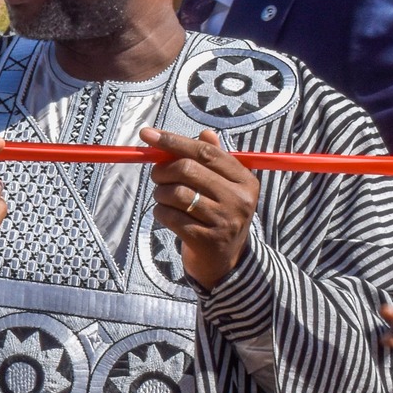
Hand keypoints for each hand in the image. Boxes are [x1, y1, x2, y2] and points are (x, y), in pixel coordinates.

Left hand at [142, 127, 257, 288]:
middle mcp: (239, 199)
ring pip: (175, 193)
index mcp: (245, 180)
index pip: (206, 152)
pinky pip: (169, 216)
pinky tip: (164, 214)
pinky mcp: (206, 240)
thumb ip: (213, 159)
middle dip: (162, 170)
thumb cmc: (218, 214)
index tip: (147, 134)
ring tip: (163, 198)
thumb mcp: (223, 186)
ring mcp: (224, 221)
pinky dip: (159, 212)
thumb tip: (204, 132)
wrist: (225, 261)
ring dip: (159, 193)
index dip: (174, 141)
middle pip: (188, 170)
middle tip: (156, 176)